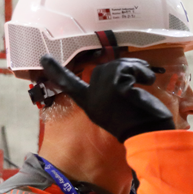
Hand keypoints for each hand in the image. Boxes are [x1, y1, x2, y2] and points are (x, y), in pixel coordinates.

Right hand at [41, 55, 173, 141]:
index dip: (56, 71)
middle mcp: (92, 97)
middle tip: (142, 73)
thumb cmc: (137, 126)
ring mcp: (103, 91)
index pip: (68, 85)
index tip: (44, 57)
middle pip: (103, 69)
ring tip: (146, 80)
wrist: (148, 136)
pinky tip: (148, 82)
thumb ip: (106, 94)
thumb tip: (114, 74)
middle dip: (123, 67)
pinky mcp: (116, 86)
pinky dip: (142, 71)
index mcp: (89, 104)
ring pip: (117, 65)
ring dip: (136, 68)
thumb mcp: (113, 111)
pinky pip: (129, 68)